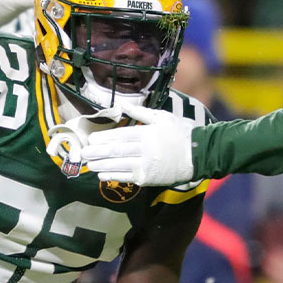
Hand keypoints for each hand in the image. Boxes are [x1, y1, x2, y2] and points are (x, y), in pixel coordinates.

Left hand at [81, 105, 197, 185]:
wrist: (199, 155)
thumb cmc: (181, 133)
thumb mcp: (162, 117)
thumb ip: (140, 113)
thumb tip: (121, 104)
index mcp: (146, 133)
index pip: (120, 135)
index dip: (103, 138)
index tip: (90, 139)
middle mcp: (144, 150)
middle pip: (116, 151)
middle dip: (97, 152)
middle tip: (83, 153)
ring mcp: (146, 166)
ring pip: (118, 166)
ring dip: (102, 165)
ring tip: (89, 165)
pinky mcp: (148, 178)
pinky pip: (127, 178)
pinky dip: (113, 177)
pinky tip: (102, 175)